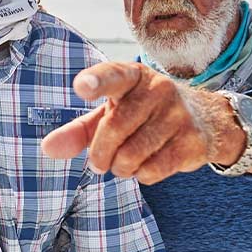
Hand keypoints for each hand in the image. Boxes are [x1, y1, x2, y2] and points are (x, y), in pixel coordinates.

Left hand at [40, 61, 242, 182]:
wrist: (204, 120)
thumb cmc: (142, 115)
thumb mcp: (110, 115)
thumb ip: (78, 131)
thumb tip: (48, 149)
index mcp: (133, 76)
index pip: (112, 75)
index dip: (96, 82)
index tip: (81, 87)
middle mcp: (158, 89)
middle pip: (114, 130)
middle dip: (100, 155)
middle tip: (100, 162)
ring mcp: (178, 115)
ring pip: (131, 155)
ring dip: (120, 168)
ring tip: (125, 162)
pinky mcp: (191, 142)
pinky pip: (151, 171)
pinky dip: (141, 176)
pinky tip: (146, 165)